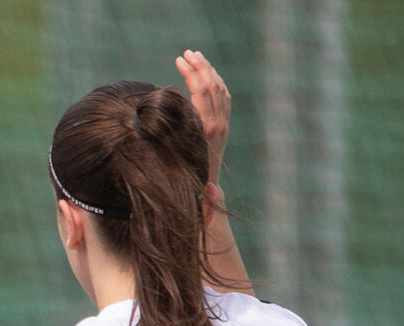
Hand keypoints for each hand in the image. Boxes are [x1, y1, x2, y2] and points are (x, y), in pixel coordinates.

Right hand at [175, 49, 229, 186]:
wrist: (211, 193)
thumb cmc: (195, 189)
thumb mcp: (199, 189)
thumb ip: (208, 192)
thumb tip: (212, 191)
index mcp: (207, 132)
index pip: (202, 93)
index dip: (192, 74)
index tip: (179, 61)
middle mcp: (219, 124)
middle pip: (212, 85)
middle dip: (199, 66)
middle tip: (186, 52)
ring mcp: (224, 123)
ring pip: (219, 88)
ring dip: (207, 70)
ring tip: (195, 55)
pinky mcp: (224, 124)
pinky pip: (223, 97)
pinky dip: (215, 81)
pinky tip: (206, 73)